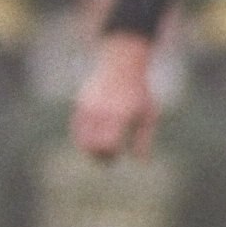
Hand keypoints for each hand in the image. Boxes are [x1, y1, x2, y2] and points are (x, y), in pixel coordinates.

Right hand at [70, 33, 157, 157]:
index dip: (110, 155)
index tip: (116, 157)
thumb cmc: (139, 92)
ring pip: (81, 138)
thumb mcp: (148, 114)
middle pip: (92, 145)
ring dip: (89, 148)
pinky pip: (77, 128)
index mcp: (120, 116)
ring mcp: (90, 107)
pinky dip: (82, 137)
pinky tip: (93, 138)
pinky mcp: (82, 103)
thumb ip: (144, 138)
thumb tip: (140, 161)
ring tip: (99, 150)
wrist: (122, 65)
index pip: (108, 145)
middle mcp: (102, 112)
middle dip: (98, 156)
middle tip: (107, 158)